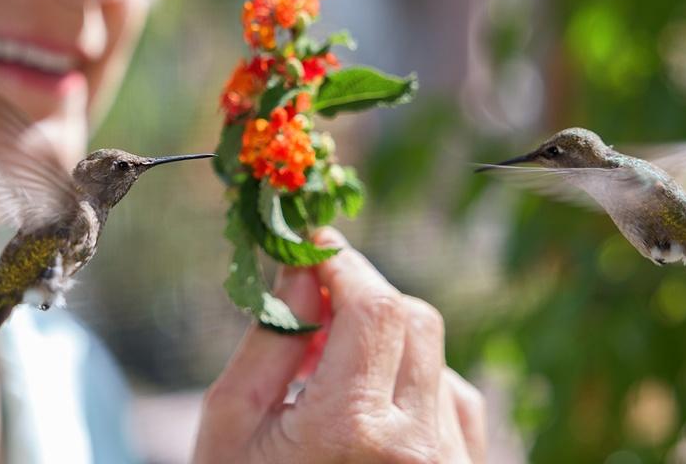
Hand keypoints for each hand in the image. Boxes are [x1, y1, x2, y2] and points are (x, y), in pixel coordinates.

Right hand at [193, 228, 486, 463]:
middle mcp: (416, 448)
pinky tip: (369, 417)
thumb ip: (272, 337)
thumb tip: (304, 265)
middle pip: (413, 318)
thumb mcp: (232, 422)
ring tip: (332, 382)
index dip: (343, 262)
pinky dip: (413, 387)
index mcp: (349, 429)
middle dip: (364, 298)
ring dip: (386, 346)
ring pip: (436, 355)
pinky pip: (454, 399)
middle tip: (316, 305)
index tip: (315, 242)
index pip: (372, 305)